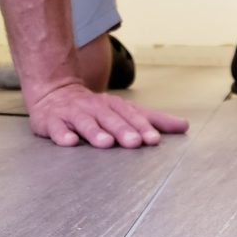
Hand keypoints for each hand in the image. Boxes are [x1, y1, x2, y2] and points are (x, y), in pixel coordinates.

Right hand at [27, 83, 188, 147]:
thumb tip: (184, 126)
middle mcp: (95, 108)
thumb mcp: (126, 111)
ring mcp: (73, 114)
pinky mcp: (52, 122)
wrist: (54, 93)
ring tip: (105, 143)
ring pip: (85, 122)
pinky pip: (56, 128)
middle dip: (123, 130)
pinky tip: (69, 142)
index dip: (143, 127)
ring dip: (95, 132)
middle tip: (134, 142)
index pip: (131, 116)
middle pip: (110, 119)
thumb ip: (154, 120)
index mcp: (114, 106)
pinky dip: (62, 135)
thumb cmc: (96, 109)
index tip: (154, 139)